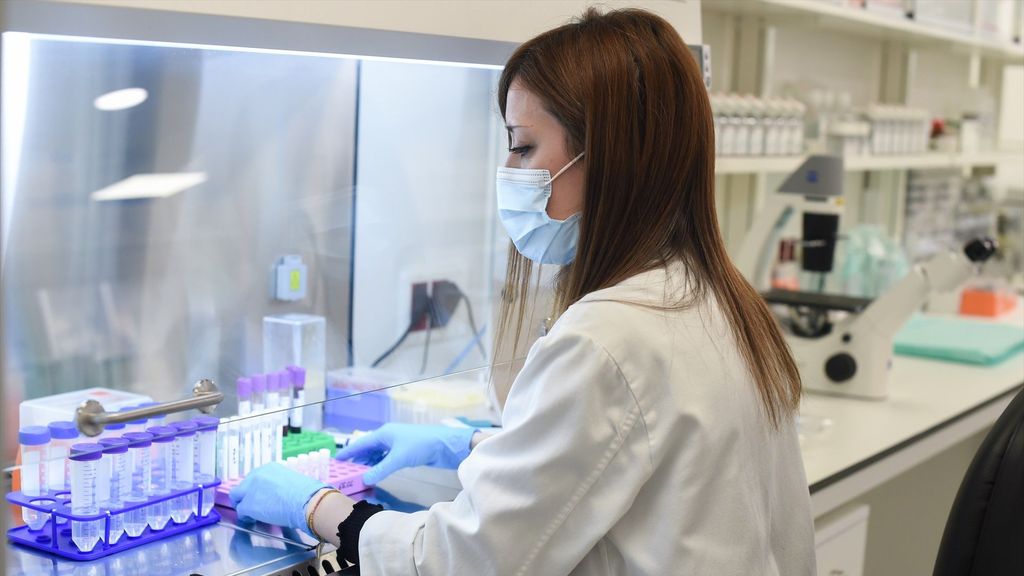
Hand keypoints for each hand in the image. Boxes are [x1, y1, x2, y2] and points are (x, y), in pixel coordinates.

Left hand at [229, 462, 327, 535]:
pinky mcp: (248, 505)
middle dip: (245, 497)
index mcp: (268, 468)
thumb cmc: (305, 493)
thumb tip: (277, 494)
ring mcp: (250, 490)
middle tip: (251, 507)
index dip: (254, 490)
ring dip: (243, 506)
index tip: (258, 496)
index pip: (253, 478)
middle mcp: (256, 475)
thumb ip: (278, 485)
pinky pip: (241, 512)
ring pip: (237, 498)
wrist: (306, 502)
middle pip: (242, 487)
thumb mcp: (290, 481)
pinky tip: (252, 520)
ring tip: (250, 515)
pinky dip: (246, 517)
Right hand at [335, 423, 475, 484]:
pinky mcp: (404, 451)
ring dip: (368, 463)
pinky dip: (379, 464)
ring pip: (377, 453)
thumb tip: (364, 480)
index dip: (349, 452)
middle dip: (357, 459)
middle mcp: (388, 436)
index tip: (336, 460)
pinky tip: (376, 472)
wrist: (444, 445)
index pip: (361, 443)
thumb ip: (380, 469)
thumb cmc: (420, 446)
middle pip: (368, 448)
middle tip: (345, 471)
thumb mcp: (398, 459)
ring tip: (358, 474)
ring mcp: (397, 443)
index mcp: (384, 433)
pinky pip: (386, 457)